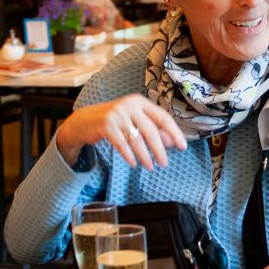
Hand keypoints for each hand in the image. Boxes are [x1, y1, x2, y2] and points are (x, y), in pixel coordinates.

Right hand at [55, 94, 186, 169]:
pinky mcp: (106, 124)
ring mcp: (117, 114)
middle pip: (150, 130)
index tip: (182, 146)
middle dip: (159, 149)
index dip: (174, 133)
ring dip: (145, 156)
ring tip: (150, 167)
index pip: (162, 117)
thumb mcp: (135, 121)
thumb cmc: (116, 121)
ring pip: (136, 139)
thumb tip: (171, 142)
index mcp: (140, 101)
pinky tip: (134, 163)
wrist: (86, 120)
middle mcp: (129, 105)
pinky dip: (129, 155)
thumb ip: (152, 129)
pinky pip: (122, 144)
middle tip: (164, 163)